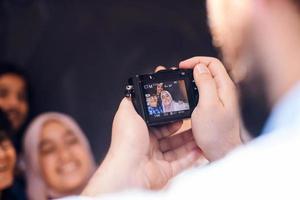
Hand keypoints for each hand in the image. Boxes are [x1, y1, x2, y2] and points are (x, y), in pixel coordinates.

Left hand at [82, 98, 201, 195]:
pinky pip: (181, 163)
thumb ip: (130, 102)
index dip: (170, 117)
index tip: (181, 110)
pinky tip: (200, 148)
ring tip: (202, 134)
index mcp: (140, 131)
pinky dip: (191, 157)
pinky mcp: (164, 171)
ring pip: (177, 148)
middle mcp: (147, 144)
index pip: (158, 123)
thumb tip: (131, 92)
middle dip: (183, 129)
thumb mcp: (126, 113)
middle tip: (196, 121)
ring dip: (190, 142)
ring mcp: (156, 159)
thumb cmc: (126, 142)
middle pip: (169, 135)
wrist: (129, 169)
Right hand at [179, 57, 241, 160]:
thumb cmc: (216, 133)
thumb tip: (200, 67)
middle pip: (209, 70)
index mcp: (225, 87)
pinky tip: (187, 94)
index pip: (212, 63)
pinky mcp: (215, 107)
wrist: (222, 152)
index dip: (196, 61)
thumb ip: (205, 83)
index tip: (182, 66)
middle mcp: (224, 91)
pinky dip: (194, 88)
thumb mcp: (207, 105)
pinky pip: (204, 91)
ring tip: (181, 81)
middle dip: (193, 67)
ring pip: (206, 80)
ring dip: (193, 78)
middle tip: (179, 72)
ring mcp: (220, 99)